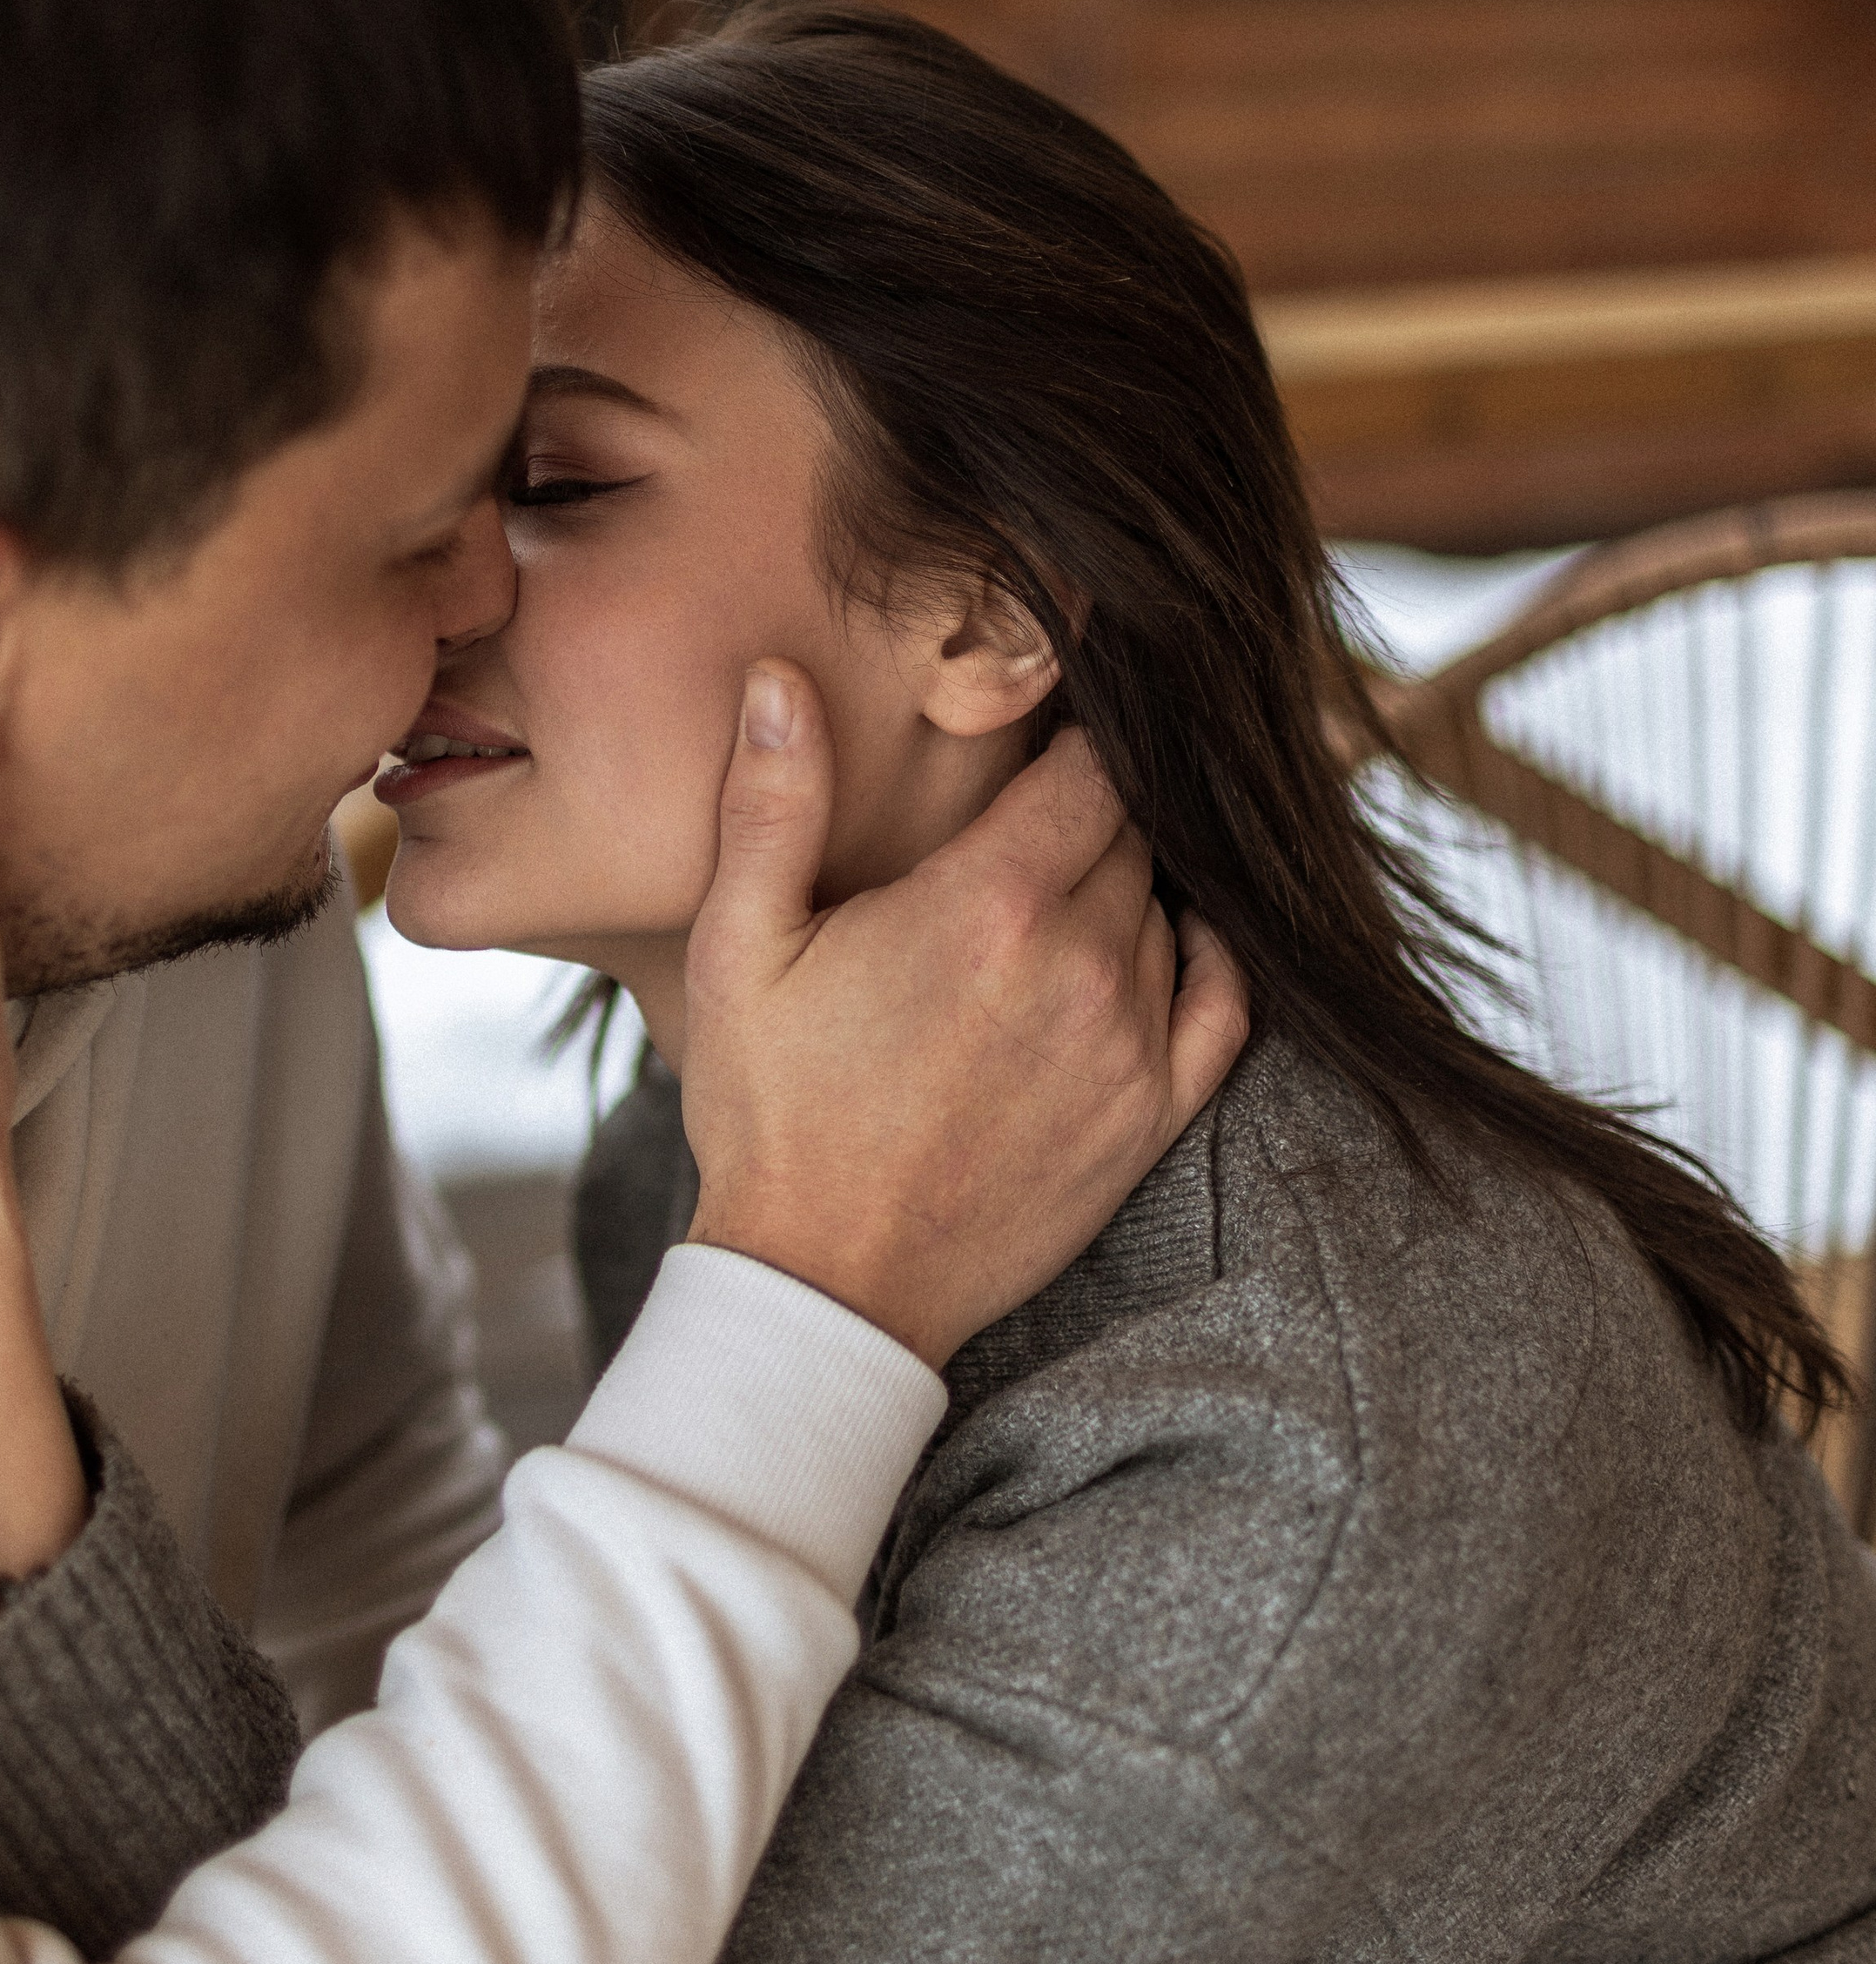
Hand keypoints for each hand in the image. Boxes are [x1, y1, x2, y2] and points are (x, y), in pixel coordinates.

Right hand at [681, 662, 1248, 1367]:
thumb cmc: (771, 1113)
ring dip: (1125, 888)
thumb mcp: (740, 949)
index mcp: (988, 905)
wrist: (826, 1285)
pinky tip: (1167, 940)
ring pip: (1165, 910)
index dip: (1069, 737)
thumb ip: (772, 803)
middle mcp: (1080, 964)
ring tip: (1061, 887)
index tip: (1038, 733)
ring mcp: (1128, 1045)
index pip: (1087, 768)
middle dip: (1087, 811)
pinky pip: (1224, 1002)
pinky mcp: (1152, 1117)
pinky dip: (1206, 956)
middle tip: (1037, 810)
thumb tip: (780, 678)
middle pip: (1129, 834)